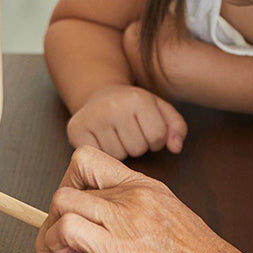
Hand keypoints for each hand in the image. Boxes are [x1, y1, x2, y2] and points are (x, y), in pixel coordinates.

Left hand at [36, 146, 243, 252]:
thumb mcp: (170, 223)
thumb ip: (138, 216)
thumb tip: (107, 229)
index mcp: (146, 187)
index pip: (90, 161)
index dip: (71, 185)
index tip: (73, 214)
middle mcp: (132, 196)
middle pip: (69, 183)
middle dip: (54, 215)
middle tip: (63, 246)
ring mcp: (123, 219)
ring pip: (61, 202)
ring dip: (49, 234)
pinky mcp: (114, 248)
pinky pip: (67, 230)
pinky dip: (55, 247)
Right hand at [66, 84, 187, 158]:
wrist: (99, 95)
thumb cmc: (132, 106)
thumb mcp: (159, 109)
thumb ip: (176, 127)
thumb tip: (176, 147)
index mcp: (138, 98)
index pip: (158, 137)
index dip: (156, 139)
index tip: (146, 129)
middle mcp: (113, 106)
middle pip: (138, 148)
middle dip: (138, 144)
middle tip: (129, 131)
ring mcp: (93, 118)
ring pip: (119, 155)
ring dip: (121, 150)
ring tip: (117, 134)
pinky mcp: (76, 130)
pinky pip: (100, 157)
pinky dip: (104, 153)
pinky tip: (103, 139)